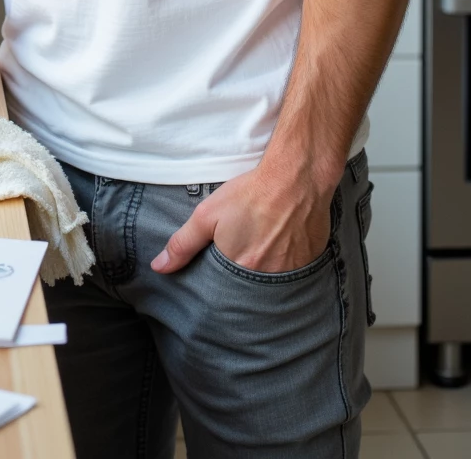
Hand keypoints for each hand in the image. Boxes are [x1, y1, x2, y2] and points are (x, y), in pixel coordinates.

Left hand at [150, 163, 333, 275]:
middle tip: (247, 253)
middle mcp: (269, 278)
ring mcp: (294, 273)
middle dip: (245, 278)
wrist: (296, 177)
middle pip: (251, 290)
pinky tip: (283, 245)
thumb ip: (182, 244)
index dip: (222, 282)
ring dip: (267, 272)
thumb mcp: (207, 215)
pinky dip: (287, 265)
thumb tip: (159, 267)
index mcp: (242, 269)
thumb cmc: (250, 193)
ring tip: (265, 248)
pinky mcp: (311, 263)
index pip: (227, 293)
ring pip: (274, 283)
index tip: (224, 266)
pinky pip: (295, 274)